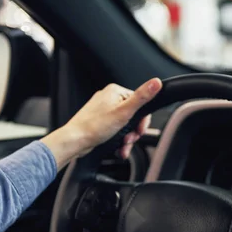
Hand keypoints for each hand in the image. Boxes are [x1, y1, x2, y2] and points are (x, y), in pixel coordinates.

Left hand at [41, 78, 162, 169]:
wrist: (75, 140)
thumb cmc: (94, 127)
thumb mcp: (124, 112)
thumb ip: (142, 97)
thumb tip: (156, 83)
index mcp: (115, 91)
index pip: (140, 103)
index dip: (142, 120)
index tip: (139, 131)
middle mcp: (109, 98)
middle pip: (133, 116)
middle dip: (133, 132)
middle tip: (129, 139)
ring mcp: (104, 110)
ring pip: (125, 125)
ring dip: (127, 139)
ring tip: (123, 146)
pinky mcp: (100, 122)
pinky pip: (116, 130)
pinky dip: (119, 140)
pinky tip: (118, 147)